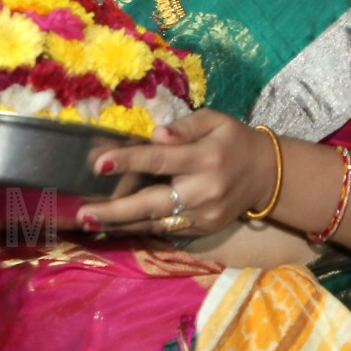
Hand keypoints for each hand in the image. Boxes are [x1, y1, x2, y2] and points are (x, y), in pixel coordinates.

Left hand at [74, 111, 274, 238]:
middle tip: (83, 213)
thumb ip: (185, 126)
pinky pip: (166, 229)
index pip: (161, 159)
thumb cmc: (233, 140)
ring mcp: (203, 215)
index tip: (99, 163)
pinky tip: (115, 226)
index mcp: (205, 157)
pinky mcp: (203, 229)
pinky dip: (140, 228)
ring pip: (155, 222)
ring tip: (90, 222)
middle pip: (153, 203)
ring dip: (121, 223)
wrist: (266, 175)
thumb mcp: (215, 120)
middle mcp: (203, 190)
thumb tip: (156, 134)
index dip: (129, 161)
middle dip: (116, 209)